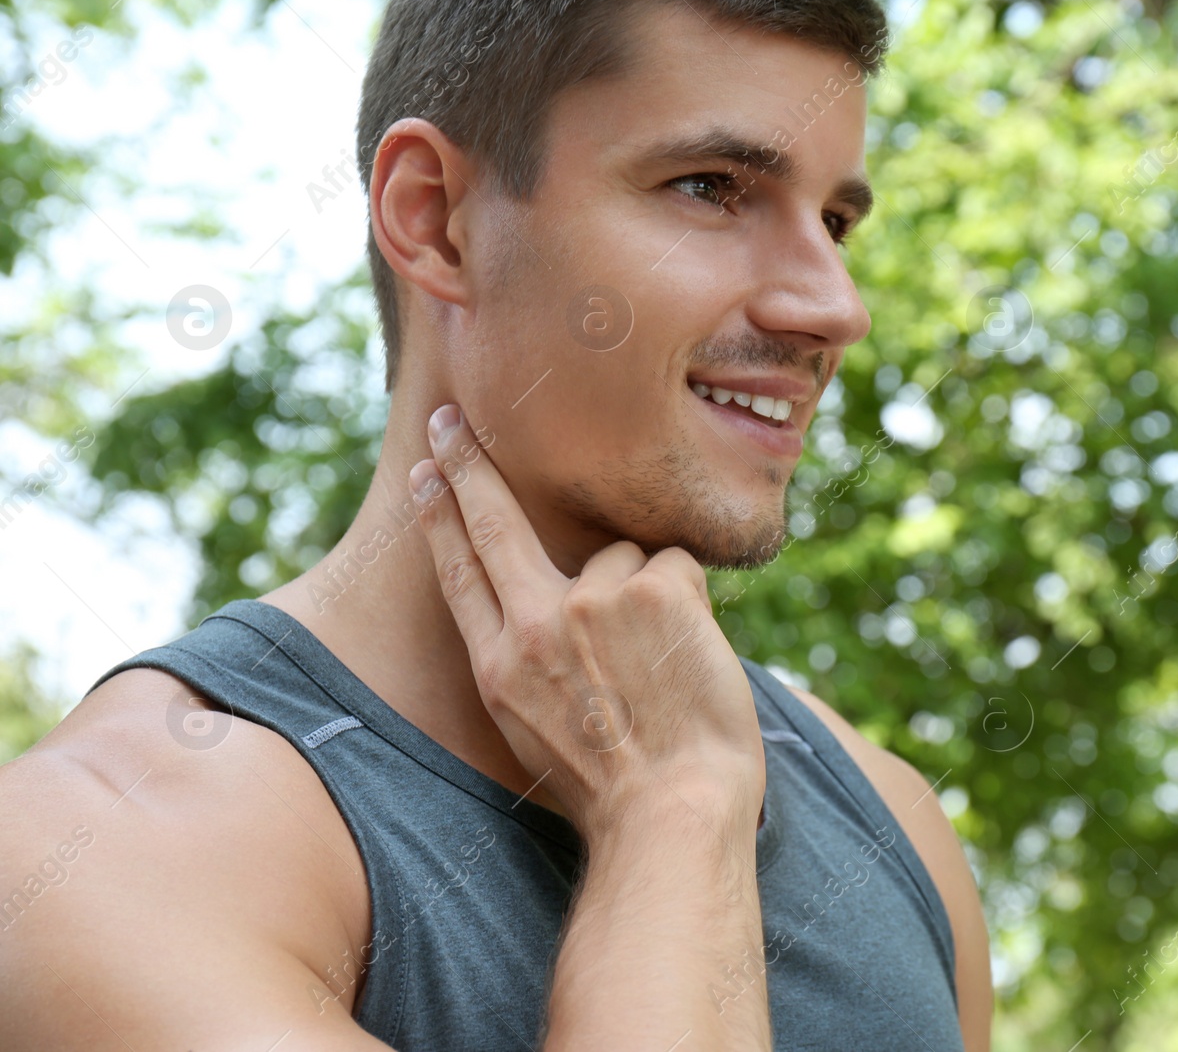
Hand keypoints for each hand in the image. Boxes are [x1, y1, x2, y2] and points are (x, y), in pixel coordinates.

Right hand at [409, 404, 764, 842]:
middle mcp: (534, 626)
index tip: (428, 473)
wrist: (673, 813)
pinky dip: (692, 602)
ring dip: (652, 595)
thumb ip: (534, 663)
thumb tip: (557, 598)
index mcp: (500, 668)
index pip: (459, 572)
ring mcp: (592, 604)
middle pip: (494, 523)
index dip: (442, 518)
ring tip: (665, 670)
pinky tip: (691, 657)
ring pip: (625, 555)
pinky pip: (677, 563)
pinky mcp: (652, 592)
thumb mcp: (540, 733)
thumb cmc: (623, 789)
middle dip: (467, 465)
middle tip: (449, 420)